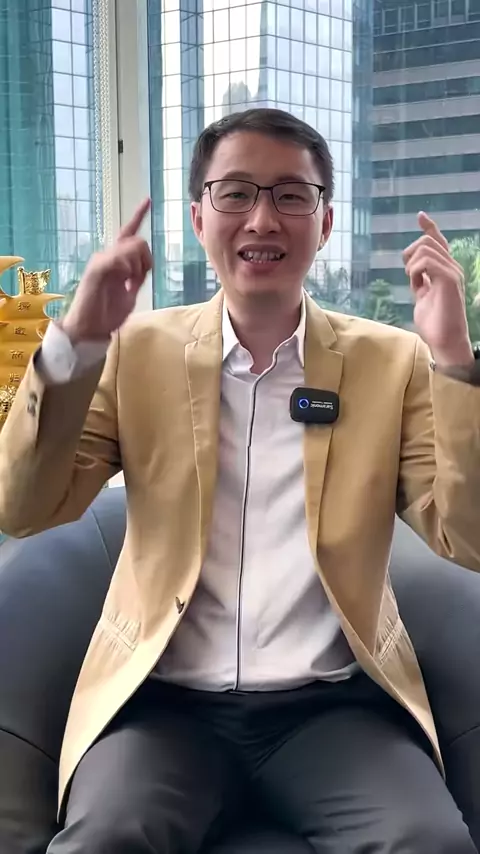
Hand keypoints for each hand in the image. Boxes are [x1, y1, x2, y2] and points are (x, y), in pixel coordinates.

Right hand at [61, 198, 152, 343]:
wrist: (89, 328)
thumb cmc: (107, 314)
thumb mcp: (130, 294)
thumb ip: (138, 278)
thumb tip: (145, 268)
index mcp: (117, 261)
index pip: (128, 233)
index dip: (138, 216)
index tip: (147, 199)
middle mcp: (108, 255)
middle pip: (138, 241)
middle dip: (147, 260)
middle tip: (139, 280)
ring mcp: (101, 260)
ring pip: (132, 247)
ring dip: (138, 266)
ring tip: (129, 283)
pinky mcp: (97, 268)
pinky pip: (119, 258)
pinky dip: (127, 268)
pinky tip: (124, 280)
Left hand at [403, 211, 472, 367]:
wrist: (444, 341)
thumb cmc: (434, 323)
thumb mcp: (423, 296)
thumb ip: (420, 281)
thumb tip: (413, 270)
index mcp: (446, 269)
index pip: (439, 241)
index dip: (429, 226)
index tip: (420, 216)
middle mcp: (452, 267)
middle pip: (427, 240)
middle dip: (410, 254)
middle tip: (410, 277)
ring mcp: (452, 272)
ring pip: (425, 248)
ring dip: (412, 265)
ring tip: (415, 283)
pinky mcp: (449, 279)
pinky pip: (427, 261)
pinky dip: (416, 271)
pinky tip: (418, 285)